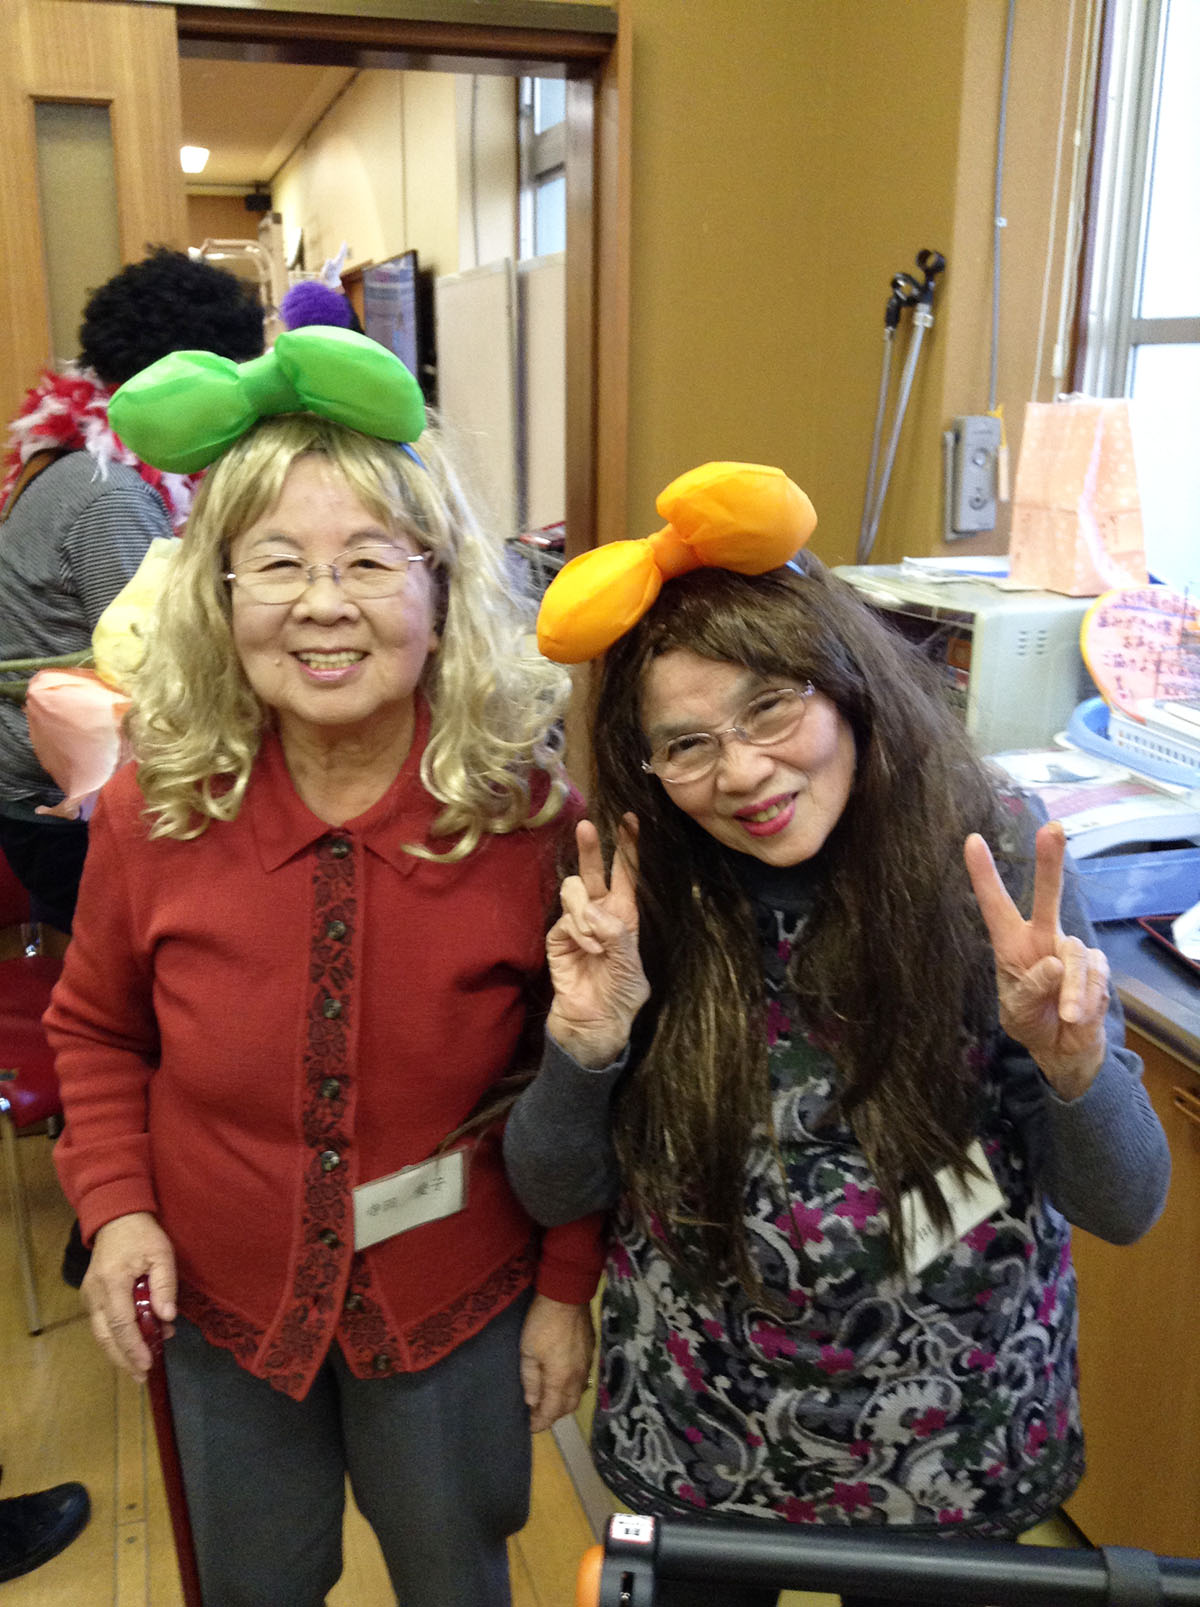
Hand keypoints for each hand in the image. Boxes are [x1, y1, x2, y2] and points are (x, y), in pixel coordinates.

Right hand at [82, 1212, 176, 1380]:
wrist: (116, 1218)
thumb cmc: (142, 1235)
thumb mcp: (161, 1253)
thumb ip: (165, 1284)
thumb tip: (167, 1317)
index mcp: (112, 1282)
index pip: (121, 1323)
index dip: (133, 1347)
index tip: (147, 1364)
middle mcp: (94, 1294)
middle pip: (106, 1336)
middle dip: (124, 1359)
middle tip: (142, 1376)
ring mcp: (89, 1296)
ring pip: (100, 1334)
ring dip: (119, 1352)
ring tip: (139, 1367)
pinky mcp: (90, 1297)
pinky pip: (101, 1325)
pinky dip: (116, 1338)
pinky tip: (134, 1345)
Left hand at [519, 1294, 594, 1432]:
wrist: (567, 1295)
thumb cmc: (542, 1323)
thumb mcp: (527, 1351)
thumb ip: (530, 1380)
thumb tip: (533, 1402)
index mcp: (560, 1380)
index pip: (552, 1411)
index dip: (540, 1422)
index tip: (529, 1427)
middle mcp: (577, 1377)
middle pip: (568, 1407)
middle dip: (553, 1415)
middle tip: (538, 1414)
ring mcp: (586, 1364)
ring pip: (577, 1394)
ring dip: (563, 1403)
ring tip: (548, 1400)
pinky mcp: (590, 1352)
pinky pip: (582, 1380)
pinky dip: (571, 1388)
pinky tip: (562, 1382)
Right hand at [546, 817, 648, 1067]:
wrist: (595, 1023)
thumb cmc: (621, 994)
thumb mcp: (632, 965)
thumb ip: (616, 935)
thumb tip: (592, 911)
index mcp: (625, 914)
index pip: (626, 874)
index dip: (627, 847)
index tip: (629, 819)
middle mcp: (600, 913)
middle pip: (591, 871)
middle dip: (590, 849)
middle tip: (586, 827)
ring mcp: (576, 923)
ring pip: (573, 891)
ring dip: (585, 912)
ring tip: (595, 942)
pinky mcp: (558, 937)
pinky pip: (565, 920)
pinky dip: (579, 934)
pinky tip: (587, 952)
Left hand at [964, 821, 1109, 1099]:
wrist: (1064, 1048)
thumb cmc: (1031, 1021)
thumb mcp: (1016, 1011)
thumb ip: (1029, 989)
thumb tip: (1053, 963)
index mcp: (1011, 944)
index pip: (994, 904)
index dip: (983, 874)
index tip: (972, 840)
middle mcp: (1041, 938)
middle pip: (1047, 896)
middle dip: (1049, 862)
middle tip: (1052, 829)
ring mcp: (1071, 950)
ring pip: (1074, 953)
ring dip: (1070, 990)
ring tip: (1066, 1015)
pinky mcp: (1096, 966)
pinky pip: (1093, 977)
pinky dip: (1084, 1000)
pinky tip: (1076, 1015)